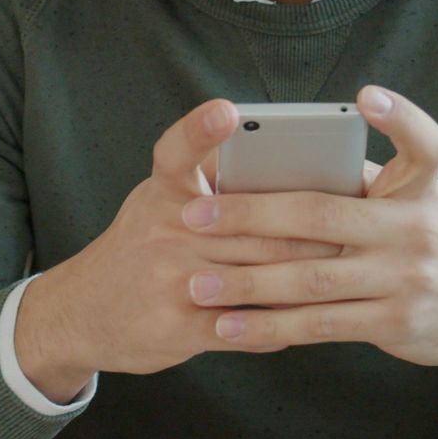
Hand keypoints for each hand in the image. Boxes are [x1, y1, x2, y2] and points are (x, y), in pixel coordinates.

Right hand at [15, 98, 344, 399]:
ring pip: (257, 274)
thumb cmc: (137, 247)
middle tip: (358, 220)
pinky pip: (246, 326)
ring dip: (307, 275)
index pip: (177, 152)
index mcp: (162, 192)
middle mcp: (164, 231)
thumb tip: (276, 156)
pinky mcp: (179, 328)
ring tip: (351, 269)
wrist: (79, 312)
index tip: (226, 110)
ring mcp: (172, 281)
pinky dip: (280, 324)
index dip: (200, 130)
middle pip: (250, 223)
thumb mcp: (155, 200)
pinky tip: (309, 320)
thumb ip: (204, 180)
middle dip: (309, 226)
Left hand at [177, 85, 437, 372]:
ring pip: (312, 279)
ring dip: (248, 284)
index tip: (365, 97)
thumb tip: (280, 163)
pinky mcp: (396, 324)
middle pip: (323, 216)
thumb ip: (364, 185)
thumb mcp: (418, 203)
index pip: (425, 145)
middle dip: (251, 216)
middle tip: (195, 216)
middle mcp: (416, 230)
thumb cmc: (432, 241)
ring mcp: (407, 280)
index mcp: (421, 189)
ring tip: (197, 284)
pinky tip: (229, 328)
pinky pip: (320, 325)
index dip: (400, 117)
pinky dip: (270, 328)